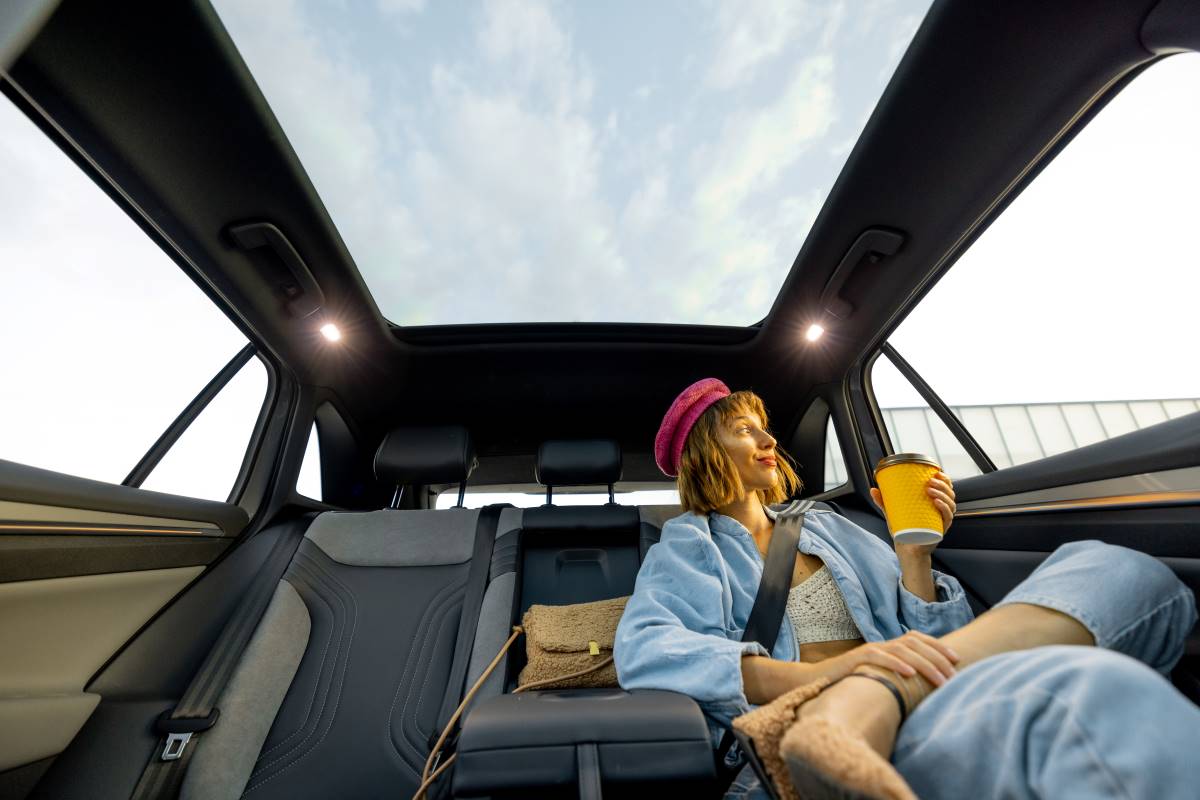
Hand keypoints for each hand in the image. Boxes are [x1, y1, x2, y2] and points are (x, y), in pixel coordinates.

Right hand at [832, 630, 959, 686]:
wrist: (818, 682)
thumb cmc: (852, 682)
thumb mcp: (880, 677)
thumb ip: (898, 676)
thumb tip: (926, 686)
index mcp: (889, 647)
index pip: (918, 639)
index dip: (938, 646)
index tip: (957, 659)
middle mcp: (881, 645)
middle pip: (914, 643)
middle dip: (937, 657)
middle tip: (954, 674)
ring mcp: (869, 650)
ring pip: (901, 650)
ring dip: (924, 664)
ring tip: (940, 679)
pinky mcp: (856, 659)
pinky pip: (879, 657)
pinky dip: (896, 664)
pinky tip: (910, 674)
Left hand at [870, 471, 956, 534]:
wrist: (906, 550)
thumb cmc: (903, 531)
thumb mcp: (893, 514)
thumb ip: (884, 502)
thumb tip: (873, 489)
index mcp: (933, 505)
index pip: (945, 489)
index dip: (944, 479)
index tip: (936, 472)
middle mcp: (940, 512)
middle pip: (949, 494)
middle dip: (942, 484)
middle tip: (930, 480)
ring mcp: (941, 521)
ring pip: (950, 504)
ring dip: (942, 494)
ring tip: (930, 490)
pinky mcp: (940, 530)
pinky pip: (947, 518)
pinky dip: (944, 508)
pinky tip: (936, 502)